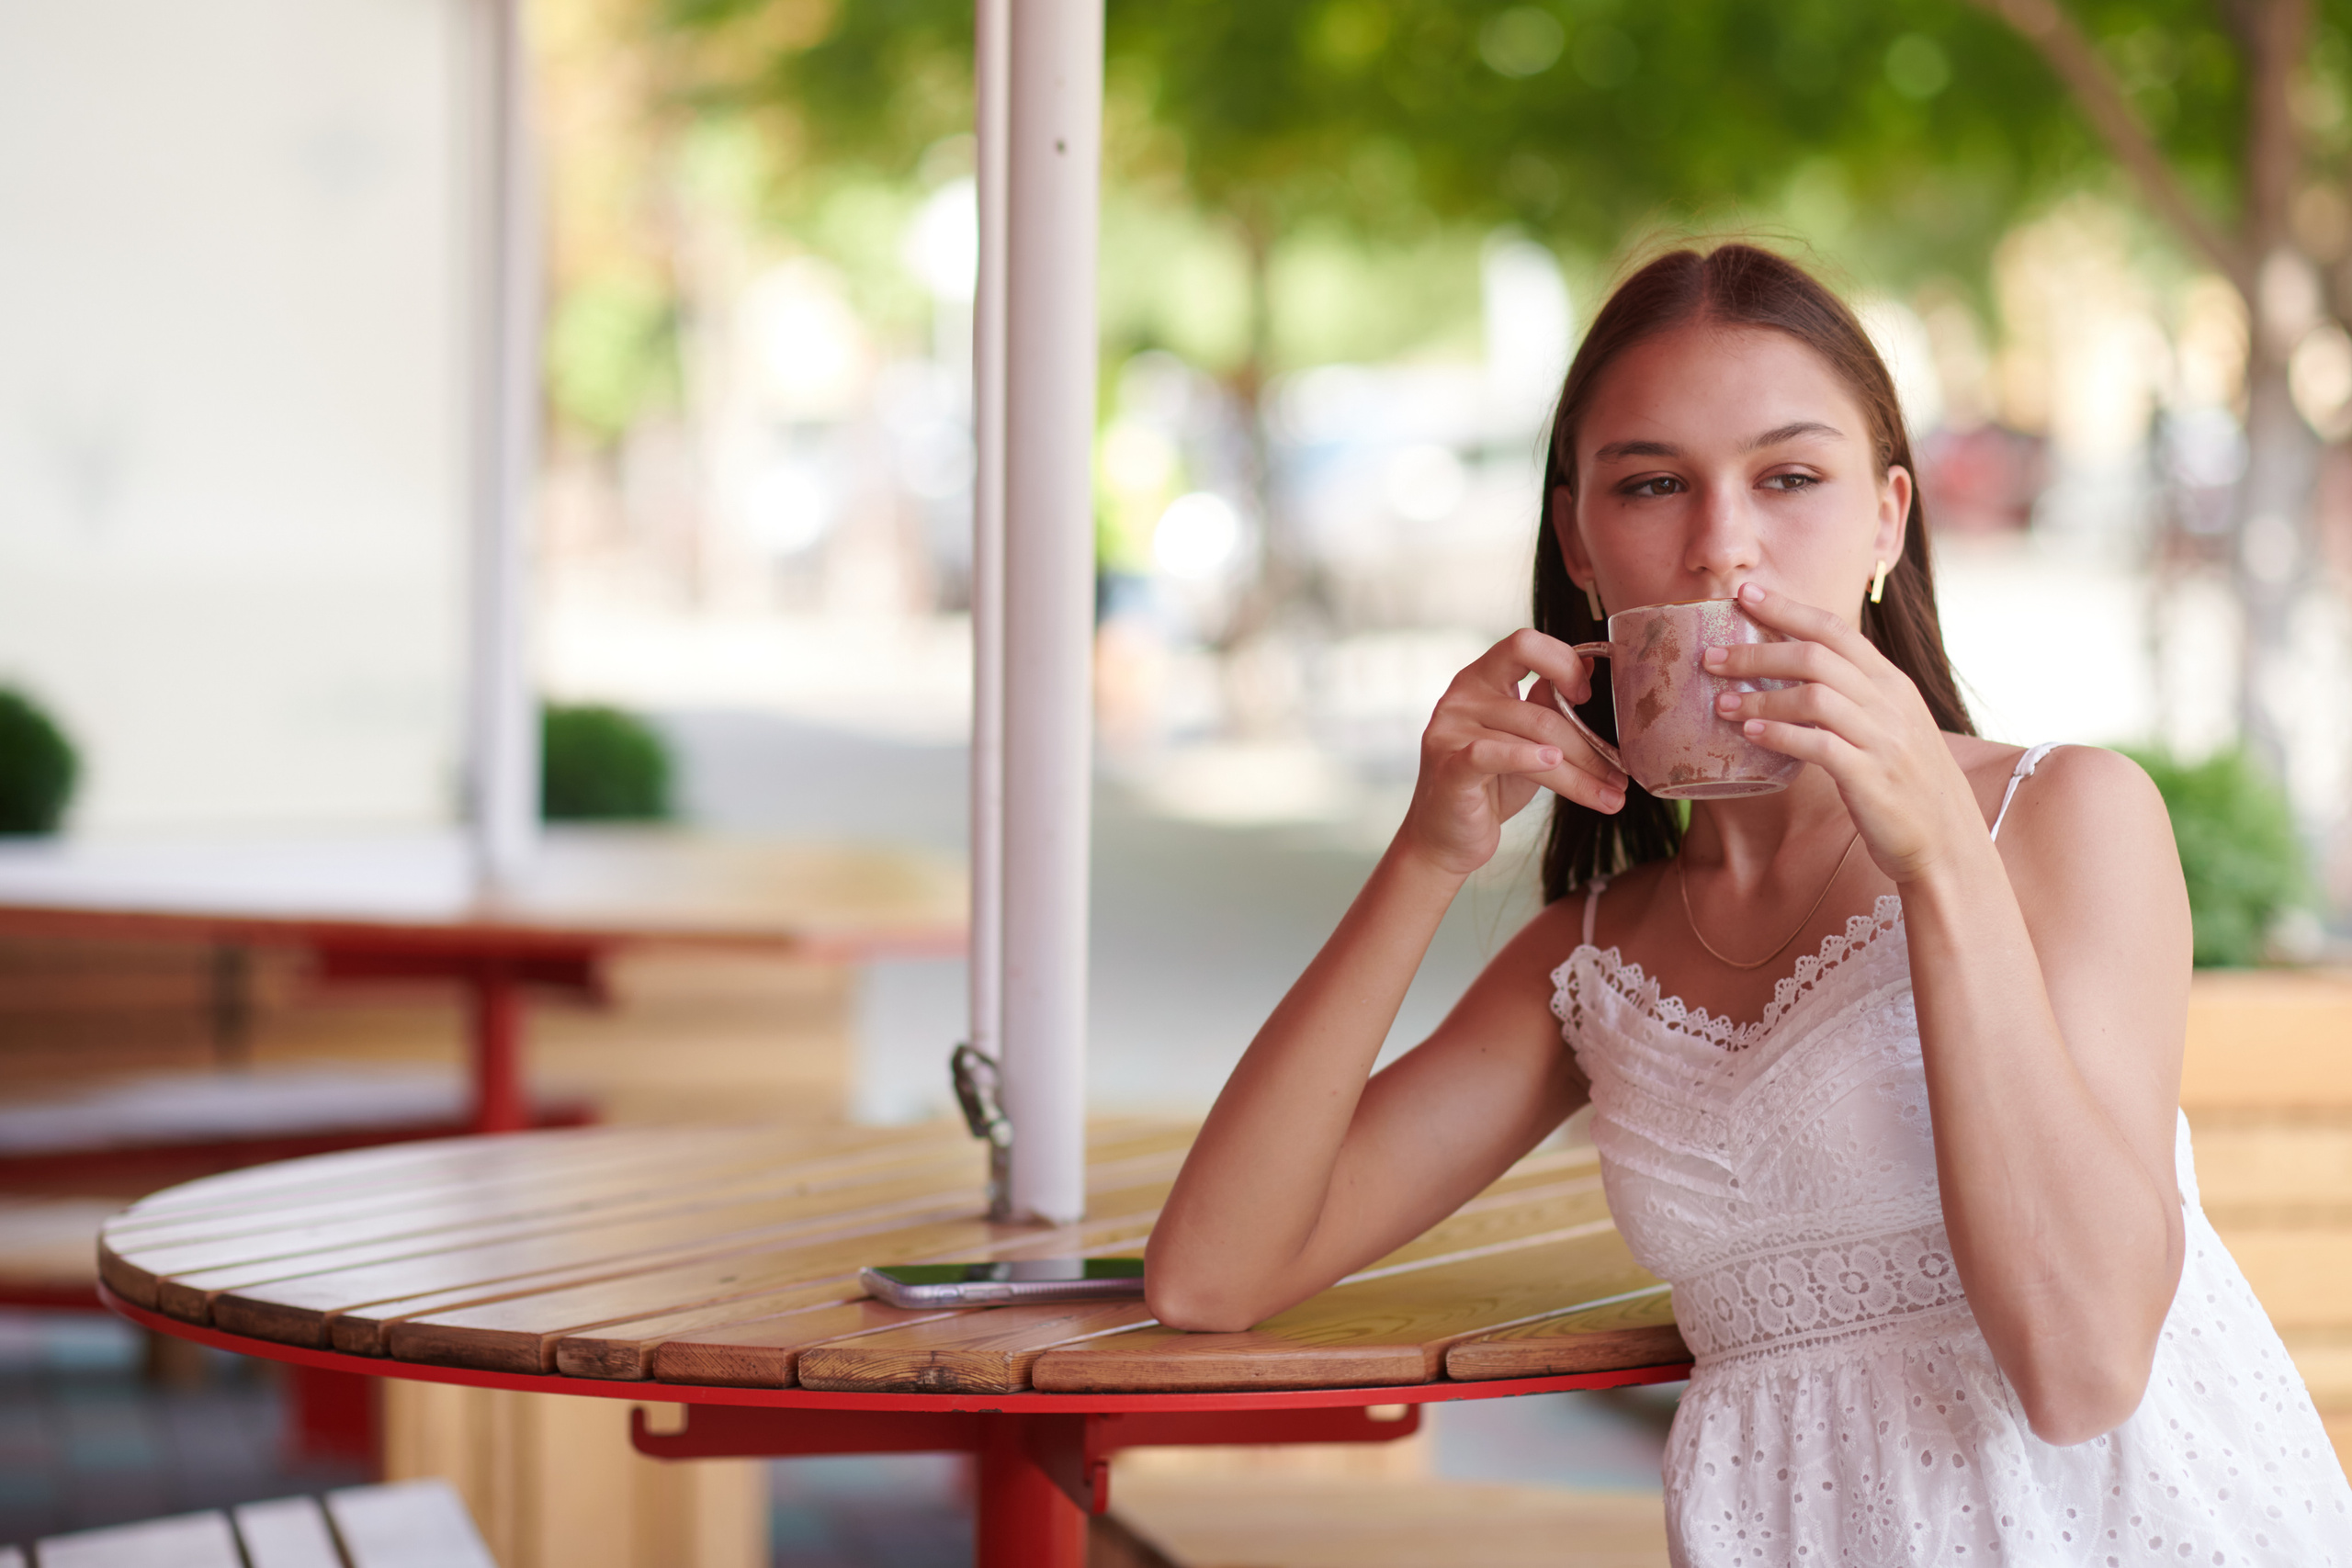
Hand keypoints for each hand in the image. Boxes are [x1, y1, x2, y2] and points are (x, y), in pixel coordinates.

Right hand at [1399, 629, 1627, 877]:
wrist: (1448, 838)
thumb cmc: (1491, 785)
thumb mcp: (1525, 739)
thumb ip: (1547, 702)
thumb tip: (1590, 664)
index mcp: (1481, 678)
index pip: (1524, 644)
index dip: (1563, 663)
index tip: (1587, 697)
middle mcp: (1461, 696)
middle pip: (1541, 710)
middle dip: (1588, 746)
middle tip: (1620, 775)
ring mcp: (1450, 730)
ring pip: (1533, 741)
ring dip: (1580, 773)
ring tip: (1612, 796)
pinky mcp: (1449, 767)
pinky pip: (1493, 755)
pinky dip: (1528, 758)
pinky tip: (1555, 764)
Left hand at [1703, 582, 1982, 882]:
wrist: (1946, 838)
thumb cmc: (1904, 780)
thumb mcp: (1888, 723)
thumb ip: (1852, 695)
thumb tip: (1796, 673)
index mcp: (1891, 682)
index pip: (1835, 628)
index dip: (1786, 608)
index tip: (1744, 594)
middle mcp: (1890, 702)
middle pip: (1815, 657)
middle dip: (1757, 653)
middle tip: (1712, 658)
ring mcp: (1883, 738)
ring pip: (1813, 697)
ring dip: (1759, 696)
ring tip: (1720, 703)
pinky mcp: (1870, 776)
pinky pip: (1818, 745)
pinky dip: (1779, 735)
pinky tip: (1750, 733)